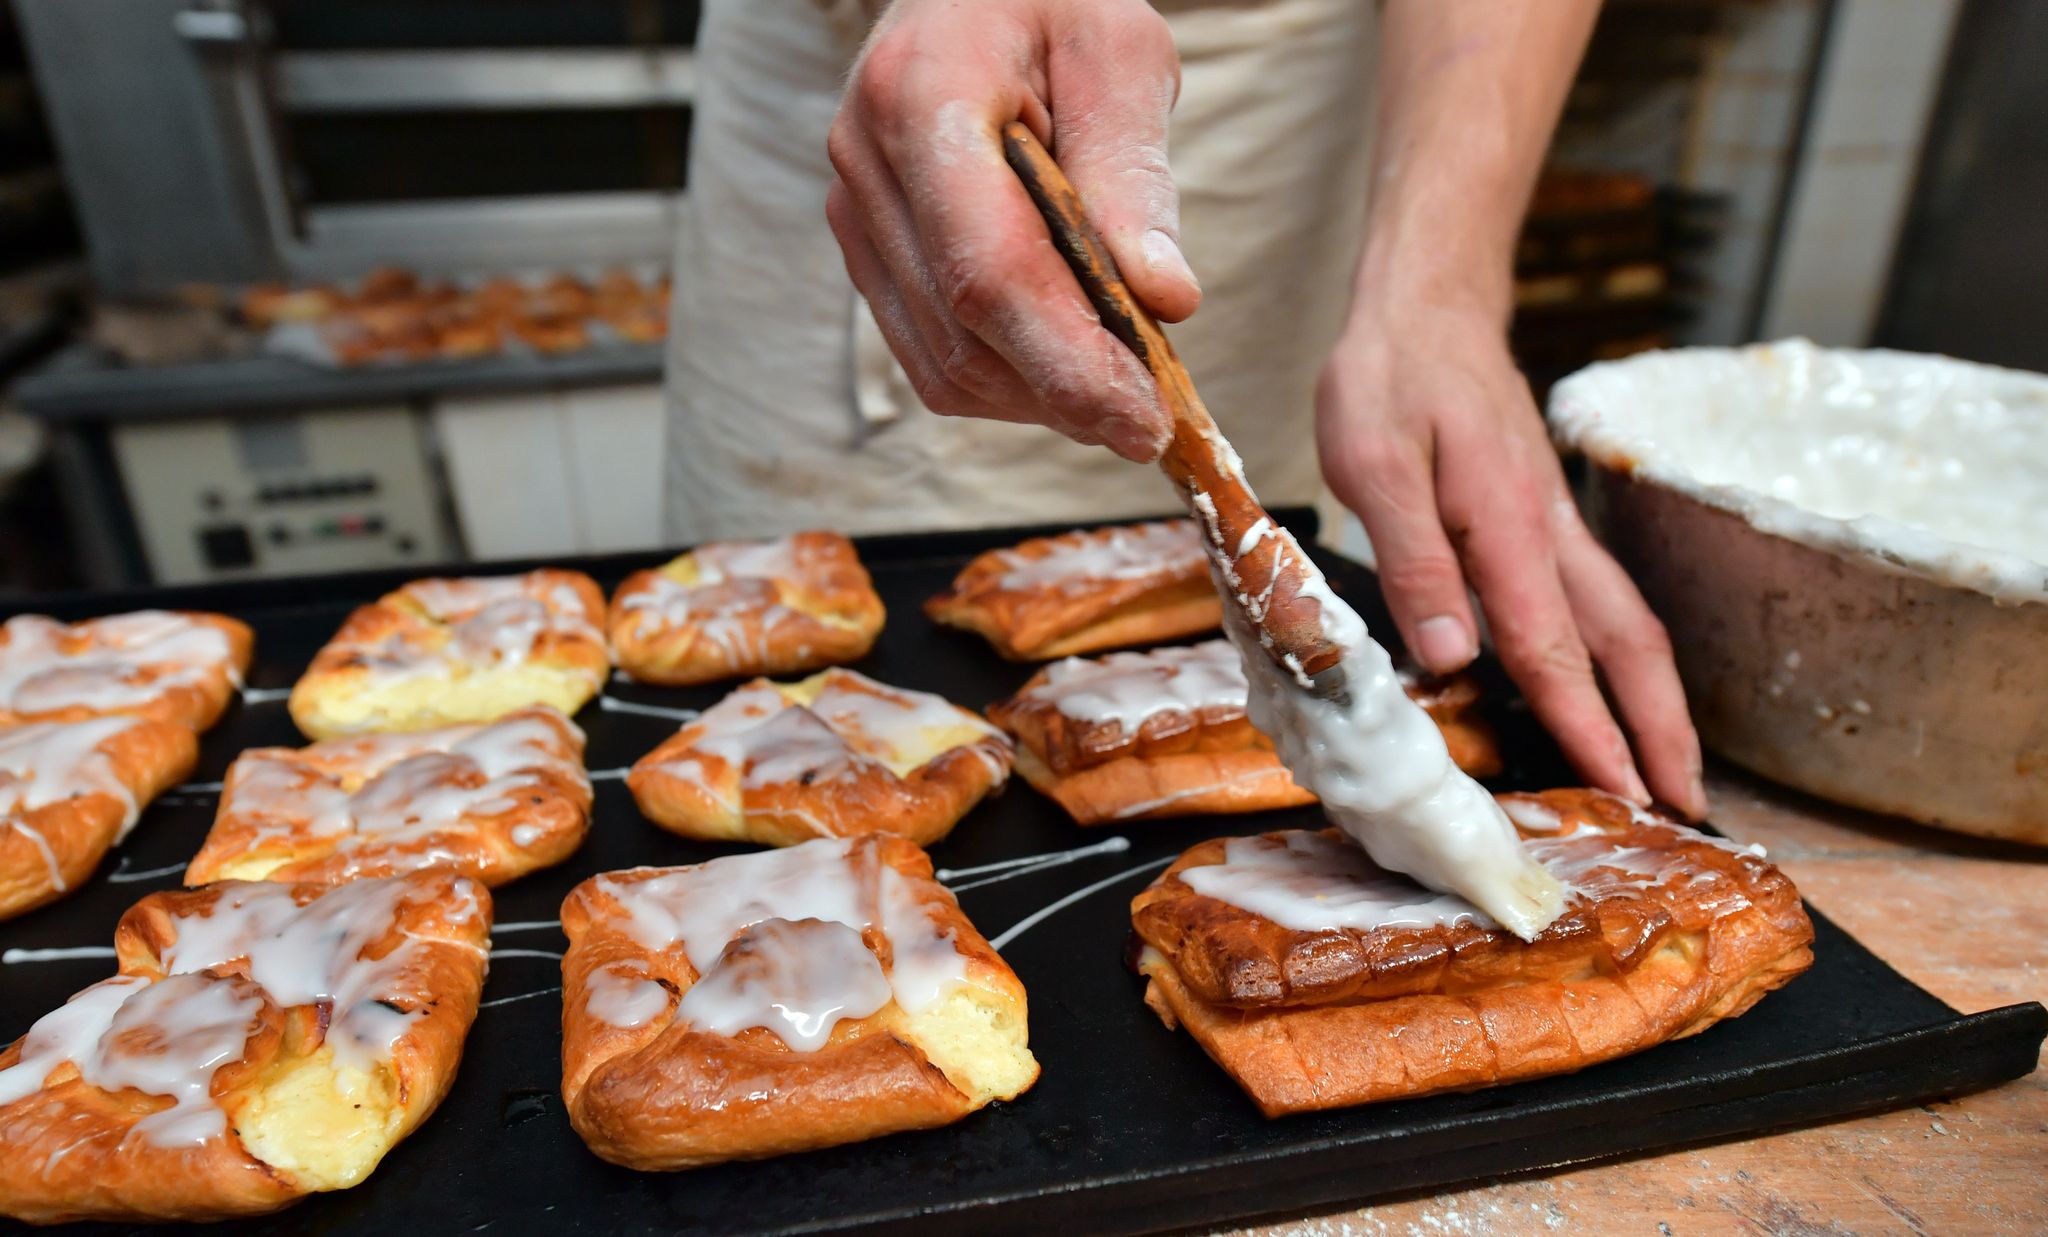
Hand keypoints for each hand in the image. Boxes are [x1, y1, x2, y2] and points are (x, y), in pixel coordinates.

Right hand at [825, 0, 1198, 461]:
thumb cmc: (1056, 0)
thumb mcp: (1121, 53)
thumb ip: (1134, 174)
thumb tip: (1164, 301)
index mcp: (922, 98)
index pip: (991, 271)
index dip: (1070, 363)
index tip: (1147, 423)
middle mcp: (867, 161)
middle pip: (966, 333)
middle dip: (1068, 391)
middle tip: (1159, 416)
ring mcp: (855, 210)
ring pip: (945, 363)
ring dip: (1040, 396)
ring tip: (1122, 380)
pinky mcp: (866, 247)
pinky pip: (932, 353)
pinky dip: (1008, 379)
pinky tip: (1069, 358)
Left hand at [1317, 299, 1706, 816]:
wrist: (1427, 304)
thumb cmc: (1388, 378)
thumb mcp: (1373, 465)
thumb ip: (1415, 563)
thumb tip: (1452, 660)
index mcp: (1507, 526)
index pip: (1554, 649)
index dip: (1590, 727)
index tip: (1625, 791)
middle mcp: (1548, 531)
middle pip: (1626, 643)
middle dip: (1660, 728)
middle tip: (1686, 803)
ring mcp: (1555, 522)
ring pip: (1624, 621)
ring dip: (1653, 697)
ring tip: (1671, 764)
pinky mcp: (1544, 515)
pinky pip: (1598, 597)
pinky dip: (1620, 655)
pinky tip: (1614, 686)